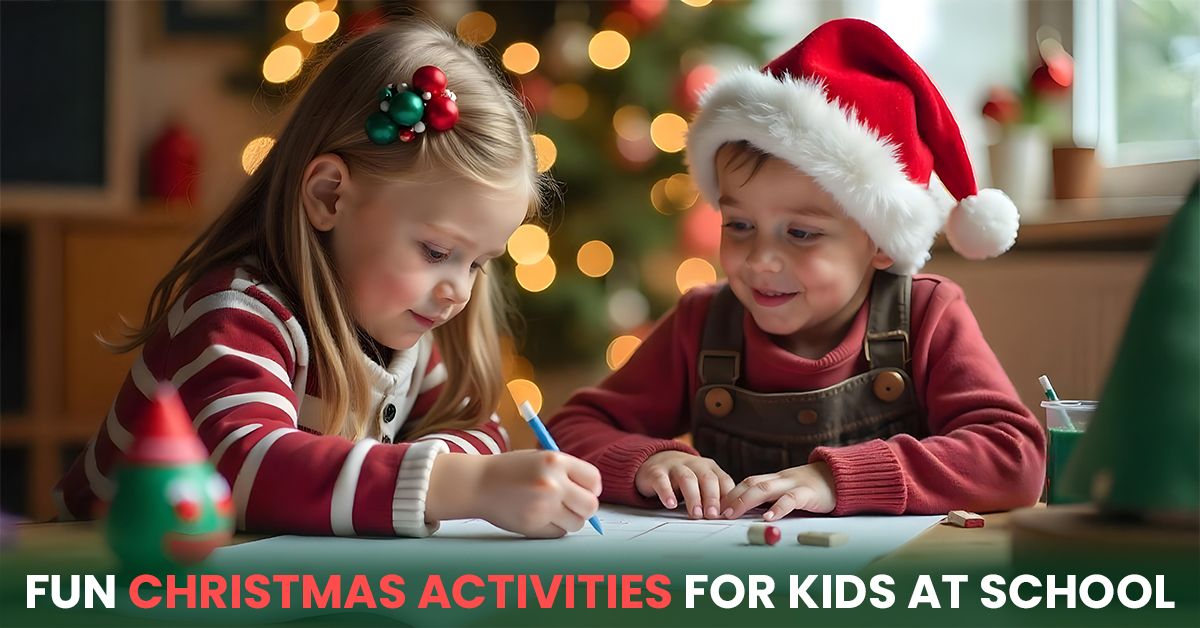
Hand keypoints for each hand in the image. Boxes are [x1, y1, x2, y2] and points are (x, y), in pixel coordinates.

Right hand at [427, 451, 601, 537]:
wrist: (477, 484)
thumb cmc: (510, 470)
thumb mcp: (540, 459)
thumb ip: (566, 472)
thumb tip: (593, 493)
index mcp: (555, 461)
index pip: (594, 479)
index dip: (592, 487)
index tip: (587, 490)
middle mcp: (552, 484)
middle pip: (591, 505)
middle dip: (585, 507)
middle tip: (573, 505)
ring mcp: (543, 507)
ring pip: (577, 523)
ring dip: (569, 520)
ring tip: (552, 510)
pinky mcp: (533, 526)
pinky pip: (559, 533)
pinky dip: (554, 528)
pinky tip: (539, 517)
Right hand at [634, 451, 734, 518]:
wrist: (655, 460)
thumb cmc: (684, 477)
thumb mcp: (702, 483)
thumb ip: (714, 496)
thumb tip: (727, 517)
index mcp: (710, 468)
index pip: (724, 480)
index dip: (728, 497)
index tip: (729, 514)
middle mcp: (695, 465)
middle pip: (708, 479)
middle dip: (712, 498)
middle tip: (713, 515)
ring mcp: (675, 466)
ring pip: (687, 479)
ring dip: (693, 497)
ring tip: (696, 514)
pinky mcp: (656, 471)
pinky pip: (662, 480)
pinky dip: (667, 492)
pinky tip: (671, 504)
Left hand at [720, 462, 835, 520]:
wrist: (840, 477)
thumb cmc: (811, 488)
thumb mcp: (788, 490)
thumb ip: (772, 499)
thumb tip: (748, 513)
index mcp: (774, 479)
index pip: (747, 482)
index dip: (730, 492)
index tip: (715, 504)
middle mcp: (781, 479)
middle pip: (752, 484)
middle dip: (732, 497)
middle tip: (718, 512)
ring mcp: (794, 484)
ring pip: (766, 488)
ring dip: (746, 501)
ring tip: (733, 514)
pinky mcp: (809, 493)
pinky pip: (792, 499)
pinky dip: (779, 508)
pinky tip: (769, 517)